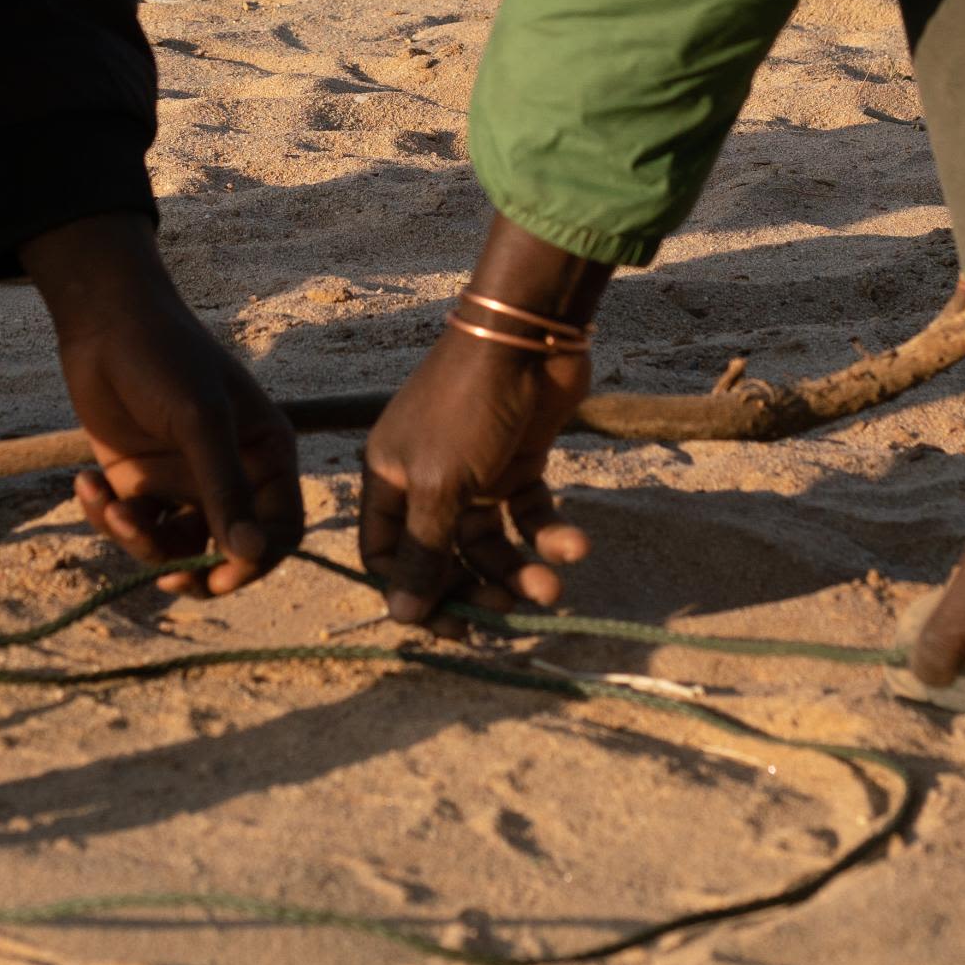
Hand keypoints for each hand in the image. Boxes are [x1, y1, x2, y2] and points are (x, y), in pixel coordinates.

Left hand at [20, 214, 302, 594]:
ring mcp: (185, 484)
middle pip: (230, 554)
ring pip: (177, 550)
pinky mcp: (143, 486)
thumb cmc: (166, 358)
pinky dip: (108, 518)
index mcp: (266, 456)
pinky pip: (136, 529)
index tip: (217, 577)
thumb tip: (250, 555)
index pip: (281, 530)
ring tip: (111, 507)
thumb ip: (225, 489)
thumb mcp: (200, 421)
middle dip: (194, 570)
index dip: (256, 562)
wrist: (103, 325)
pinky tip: (86, 483)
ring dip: (140, 541)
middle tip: (165, 578)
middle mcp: (232, 477)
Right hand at [358, 215, 610, 627]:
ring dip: (520, 570)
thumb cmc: (467, 407)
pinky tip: (575, 546)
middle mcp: (427, 481)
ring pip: (492, 542)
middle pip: (444, 557)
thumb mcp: (440, 485)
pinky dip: (551, 535)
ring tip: (552, 588)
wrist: (528, 338)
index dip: (415, 594)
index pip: (388, 556)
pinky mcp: (519, 463)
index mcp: (389, 480)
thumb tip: (401, 615)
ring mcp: (475, 473)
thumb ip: (425, 551)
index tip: (453, 627)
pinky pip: (529, 515)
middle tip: (508, 613)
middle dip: (476, 587)